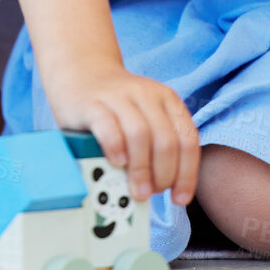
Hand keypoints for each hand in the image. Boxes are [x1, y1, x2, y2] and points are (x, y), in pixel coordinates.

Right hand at [44, 60, 198, 204]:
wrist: (82, 70)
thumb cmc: (117, 105)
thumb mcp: (145, 115)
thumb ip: (156, 144)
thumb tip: (162, 188)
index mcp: (167, 99)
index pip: (187, 141)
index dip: (187, 174)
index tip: (179, 198)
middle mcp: (146, 94)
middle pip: (166, 141)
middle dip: (163, 175)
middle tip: (152, 193)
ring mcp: (118, 96)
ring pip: (140, 135)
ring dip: (141, 169)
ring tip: (137, 190)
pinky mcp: (92, 103)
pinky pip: (108, 127)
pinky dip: (116, 148)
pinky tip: (117, 162)